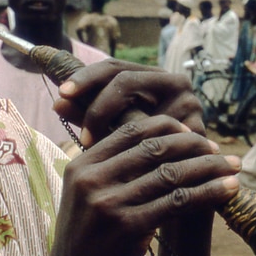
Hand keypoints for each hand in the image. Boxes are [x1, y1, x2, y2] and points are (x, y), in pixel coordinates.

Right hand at [41, 114, 238, 255]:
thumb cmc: (85, 241)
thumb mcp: (86, 197)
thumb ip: (111, 171)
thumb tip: (161, 147)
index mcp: (81, 165)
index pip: (132, 131)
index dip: (169, 128)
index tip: (195, 135)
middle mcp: (92, 179)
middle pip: (155, 148)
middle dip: (195, 145)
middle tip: (220, 151)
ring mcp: (108, 203)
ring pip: (170, 173)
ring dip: (209, 168)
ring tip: (234, 167)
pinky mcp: (127, 228)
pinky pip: (177, 202)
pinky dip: (208, 193)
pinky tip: (228, 190)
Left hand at [55, 60, 204, 147]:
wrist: (182, 188)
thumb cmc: (142, 157)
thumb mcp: (110, 133)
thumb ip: (88, 117)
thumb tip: (57, 103)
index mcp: (150, 77)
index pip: (113, 67)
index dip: (85, 78)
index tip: (61, 95)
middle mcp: (173, 82)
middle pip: (125, 79)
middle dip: (96, 104)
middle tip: (80, 133)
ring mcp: (189, 103)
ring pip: (141, 105)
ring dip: (112, 125)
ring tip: (91, 146)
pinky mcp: (198, 128)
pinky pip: (157, 134)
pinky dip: (134, 145)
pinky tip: (118, 159)